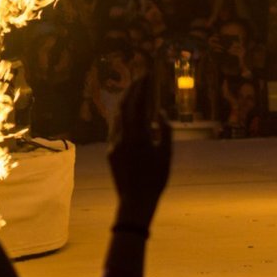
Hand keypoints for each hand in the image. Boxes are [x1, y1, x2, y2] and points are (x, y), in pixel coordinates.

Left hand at [110, 77, 172, 226]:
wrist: (135, 200)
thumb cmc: (156, 179)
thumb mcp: (166, 155)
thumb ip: (165, 132)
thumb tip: (160, 113)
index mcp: (138, 136)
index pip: (137, 105)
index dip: (141, 89)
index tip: (146, 76)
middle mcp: (122, 137)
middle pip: (124, 107)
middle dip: (131, 90)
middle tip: (140, 78)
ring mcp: (113, 144)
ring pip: (116, 117)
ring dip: (124, 102)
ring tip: (133, 91)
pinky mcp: (110, 151)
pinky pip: (114, 128)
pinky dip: (121, 117)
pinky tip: (126, 112)